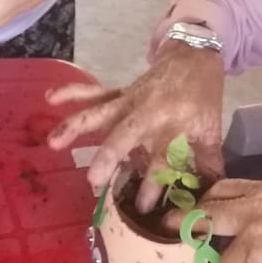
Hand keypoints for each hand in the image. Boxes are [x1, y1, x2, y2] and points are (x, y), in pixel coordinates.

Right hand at [46, 41, 224, 207]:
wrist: (194, 55)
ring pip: (100, 112)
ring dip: (76, 125)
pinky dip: (71, 92)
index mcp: (174, 124)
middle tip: (93, 180)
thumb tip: (209, 198)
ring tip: (53, 142)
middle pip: (125, 134)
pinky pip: (93, 93)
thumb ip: (208, 163)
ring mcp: (130, 101)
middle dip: (109, 156)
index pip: (164, 157)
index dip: (155, 182)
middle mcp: (148, 112)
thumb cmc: (203, 97)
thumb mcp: (211, 128)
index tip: (144, 206)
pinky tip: (50, 97)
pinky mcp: (119, 94)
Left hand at [193, 178, 261, 262]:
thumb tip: (234, 230)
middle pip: (208, 213)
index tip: (188, 215)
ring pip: (227, 260)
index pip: (223, 188)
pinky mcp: (260, 262)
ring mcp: (257, 232)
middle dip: (188, 226)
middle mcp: (259, 205)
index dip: (202, 203)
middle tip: (176, 235)